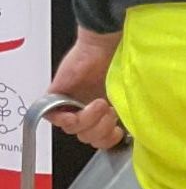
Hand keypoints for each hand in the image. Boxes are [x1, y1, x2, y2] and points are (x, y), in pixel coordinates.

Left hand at [47, 30, 124, 150]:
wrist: (105, 48)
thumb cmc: (119, 65)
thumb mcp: (126, 97)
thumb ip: (125, 115)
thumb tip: (128, 134)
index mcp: (102, 111)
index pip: (99, 139)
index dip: (107, 140)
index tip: (118, 130)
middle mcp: (85, 109)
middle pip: (86, 137)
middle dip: (100, 130)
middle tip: (109, 111)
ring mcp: (70, 103)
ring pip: (72, 130)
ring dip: (88, 121)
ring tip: (98, 103)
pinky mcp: (55, 94)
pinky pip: (53, 117)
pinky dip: (66, 119)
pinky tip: (77, 112)